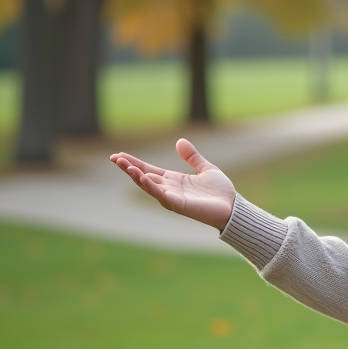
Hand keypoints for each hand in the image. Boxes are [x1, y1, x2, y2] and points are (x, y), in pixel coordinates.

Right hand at [109, 139, 236, 230]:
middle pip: (144, 177)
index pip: (149, 170)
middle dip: (129, 169)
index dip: (134, 163)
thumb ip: (192, 157)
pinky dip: (152, 187)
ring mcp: (173, 198)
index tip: (119, 156)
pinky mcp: (180, 205)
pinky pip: (162, 195)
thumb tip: (180, 141)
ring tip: (124, 165)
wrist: (233, 207)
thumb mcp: (205, 168)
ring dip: (136, 176)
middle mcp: (170, 189)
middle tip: (114, 158)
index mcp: (174, 180)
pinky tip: (143, 178)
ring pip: (149, 187)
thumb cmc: (220, 191)